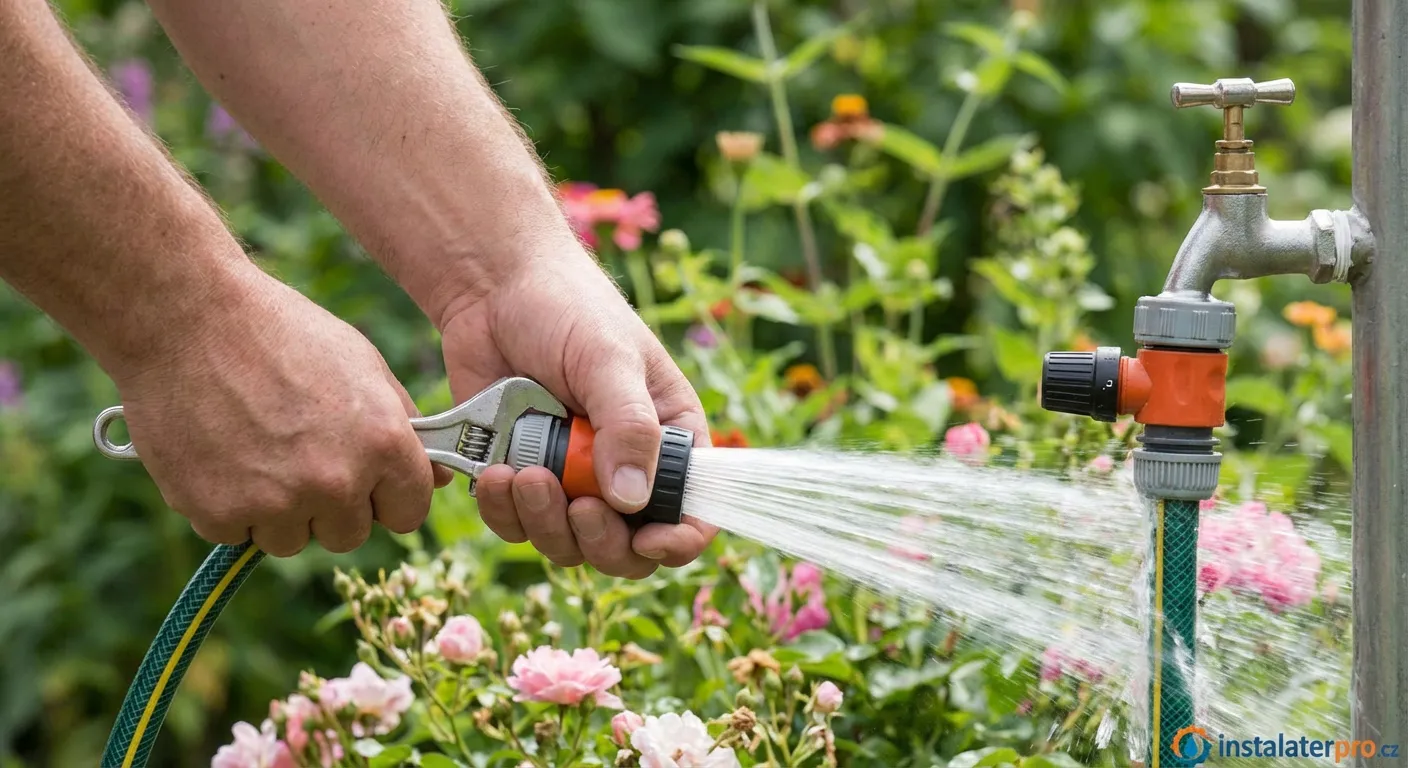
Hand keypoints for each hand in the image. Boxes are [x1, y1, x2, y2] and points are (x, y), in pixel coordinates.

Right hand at [116, 273, 451, 555]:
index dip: (387, 497)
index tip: (366, 481)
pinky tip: (220, 455)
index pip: (408, 513)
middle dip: (331, 506)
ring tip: (256, 450)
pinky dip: (228, 506)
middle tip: (300, 457)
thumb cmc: (281, 332)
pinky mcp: (219, 513)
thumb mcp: (363, 365)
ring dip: (278, 511)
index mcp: (383, 445)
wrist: (187, 316)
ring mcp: (276, 503)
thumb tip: (438, 478)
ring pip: (292, 540)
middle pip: (349, 534)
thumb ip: (404, 425)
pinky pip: (237, 535)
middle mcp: (336, 482)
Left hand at [438, 245, 716, 578]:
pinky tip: (494, 474)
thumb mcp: (608, 359)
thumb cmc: (567, 308)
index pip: (693, 513)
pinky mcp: (522, 479)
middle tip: (577, 504)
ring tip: (522, 473)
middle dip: (600, 539)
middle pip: (628, 548)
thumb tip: (631, 500)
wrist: (491, 288)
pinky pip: (517, 527)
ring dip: (545, 523)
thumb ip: (627, 426)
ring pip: (568, 545)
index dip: (678, 540)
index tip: (649, 541)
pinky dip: (504, 512)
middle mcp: (625, 468)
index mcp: (670, 439)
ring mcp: (571, 478)